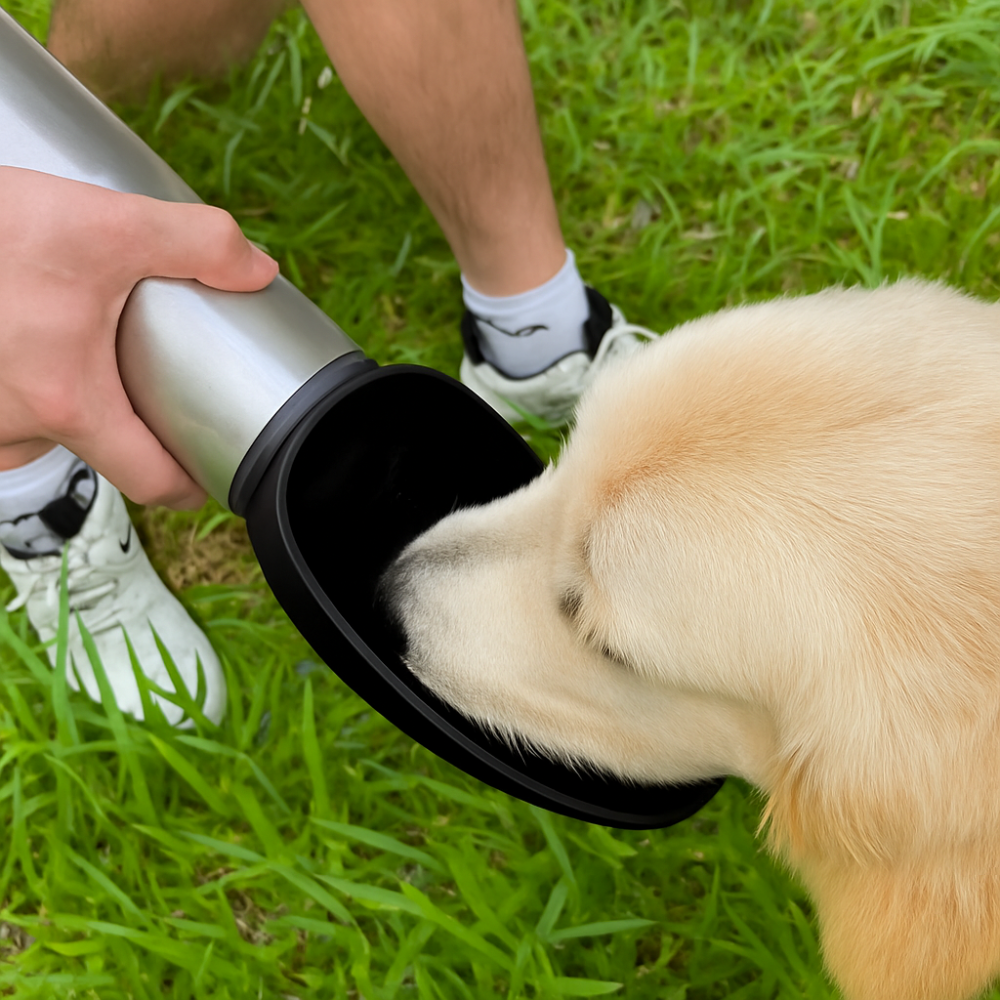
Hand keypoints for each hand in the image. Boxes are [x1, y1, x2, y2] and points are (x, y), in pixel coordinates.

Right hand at [0, 166, 278, 507]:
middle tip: (142, 371)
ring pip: (42, 432)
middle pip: (97, 448)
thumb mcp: (107, 225)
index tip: (209, 472)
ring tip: (79, 345)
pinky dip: (24, 388)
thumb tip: (257, 271)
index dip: (189, 485)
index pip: (150, 482)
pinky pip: (5, 414)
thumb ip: (198, 244)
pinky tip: (29, 344)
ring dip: (66, 399)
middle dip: (123, 416)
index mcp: (68, 405)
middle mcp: (14, 427)